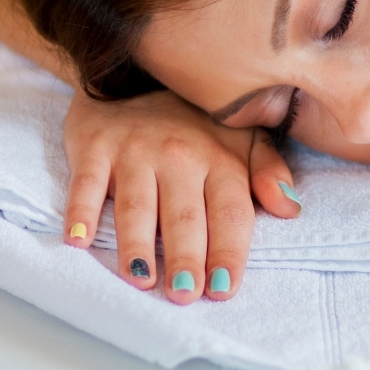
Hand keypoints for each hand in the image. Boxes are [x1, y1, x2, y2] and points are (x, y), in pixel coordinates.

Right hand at [60, 89, 300, 302]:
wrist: (136, 74)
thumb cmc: (196, 122)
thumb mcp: (243, 137)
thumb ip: (268, 171)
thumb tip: (290, 207)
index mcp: (220, 159)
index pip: (230, 213)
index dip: (228, 252)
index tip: (224, 289)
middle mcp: (180, 155)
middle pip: (184, 216)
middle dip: (186, 257)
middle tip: (185, 294)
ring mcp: (135, 151)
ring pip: (138, 205)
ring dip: (137, 244)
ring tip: (141, 280)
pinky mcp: (95, 147)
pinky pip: (87, 183)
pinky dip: (81, 211)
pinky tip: (78, 240)